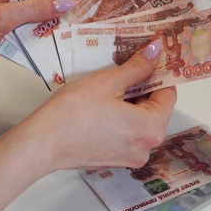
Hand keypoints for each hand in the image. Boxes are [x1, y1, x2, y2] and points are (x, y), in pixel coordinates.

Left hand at [0, 0, 75, 89]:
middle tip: (86, 3)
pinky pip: (28, 35)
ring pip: (35, 17)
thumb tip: (64, 2)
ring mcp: (3, 18)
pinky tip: (60, 40)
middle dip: (57, 1)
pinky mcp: (4, 37)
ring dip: (51, 22)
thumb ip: (33, 10)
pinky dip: (41, 38)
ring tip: (80, 22)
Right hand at [17, 40, 177, 171]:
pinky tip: (101, 105)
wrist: (42, 143)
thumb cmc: (73, 111)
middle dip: (143, 87)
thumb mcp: (107, 82)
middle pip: (155, 109)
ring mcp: (130, 157)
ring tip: (109, 86)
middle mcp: (146, 148)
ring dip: (130, 102)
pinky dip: (120, 118)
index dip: (159, 73)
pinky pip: (126, 133)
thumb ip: (136, 67)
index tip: (148, 58)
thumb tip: (156, 50)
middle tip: (125, 68)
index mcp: (151, 129)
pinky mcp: (115, 160)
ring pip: (139, 121)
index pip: (168, 94)